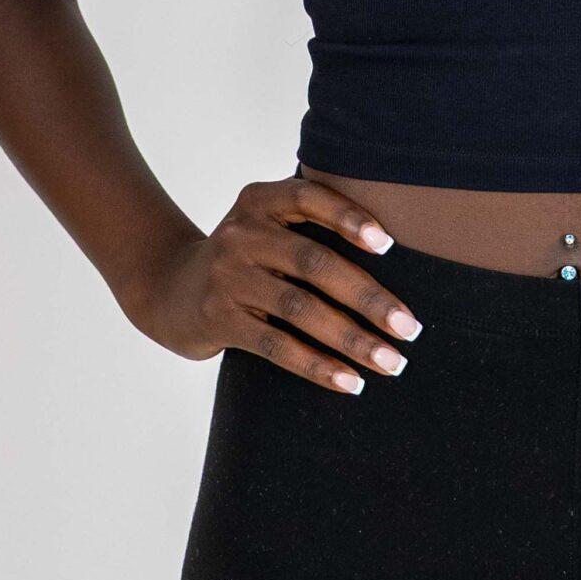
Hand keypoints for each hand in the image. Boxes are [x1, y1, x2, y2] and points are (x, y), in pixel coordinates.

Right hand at [119, 174, 421, 389]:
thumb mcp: (266, 225)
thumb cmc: (245, 258)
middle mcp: (241, 233)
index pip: (308, 197)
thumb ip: (312, 224)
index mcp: (259, 201)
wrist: (170, 289)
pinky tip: (350, 382)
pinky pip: (276, 346)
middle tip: (409, 327)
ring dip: (352, 340)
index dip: (349, 217)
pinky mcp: (218, 319)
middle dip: (369, 298)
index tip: (388, 245)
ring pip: (300, 310)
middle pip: (314, 262)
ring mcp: (227, 277)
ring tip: (391, 362)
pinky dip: (317, 365)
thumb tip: (396, 251)